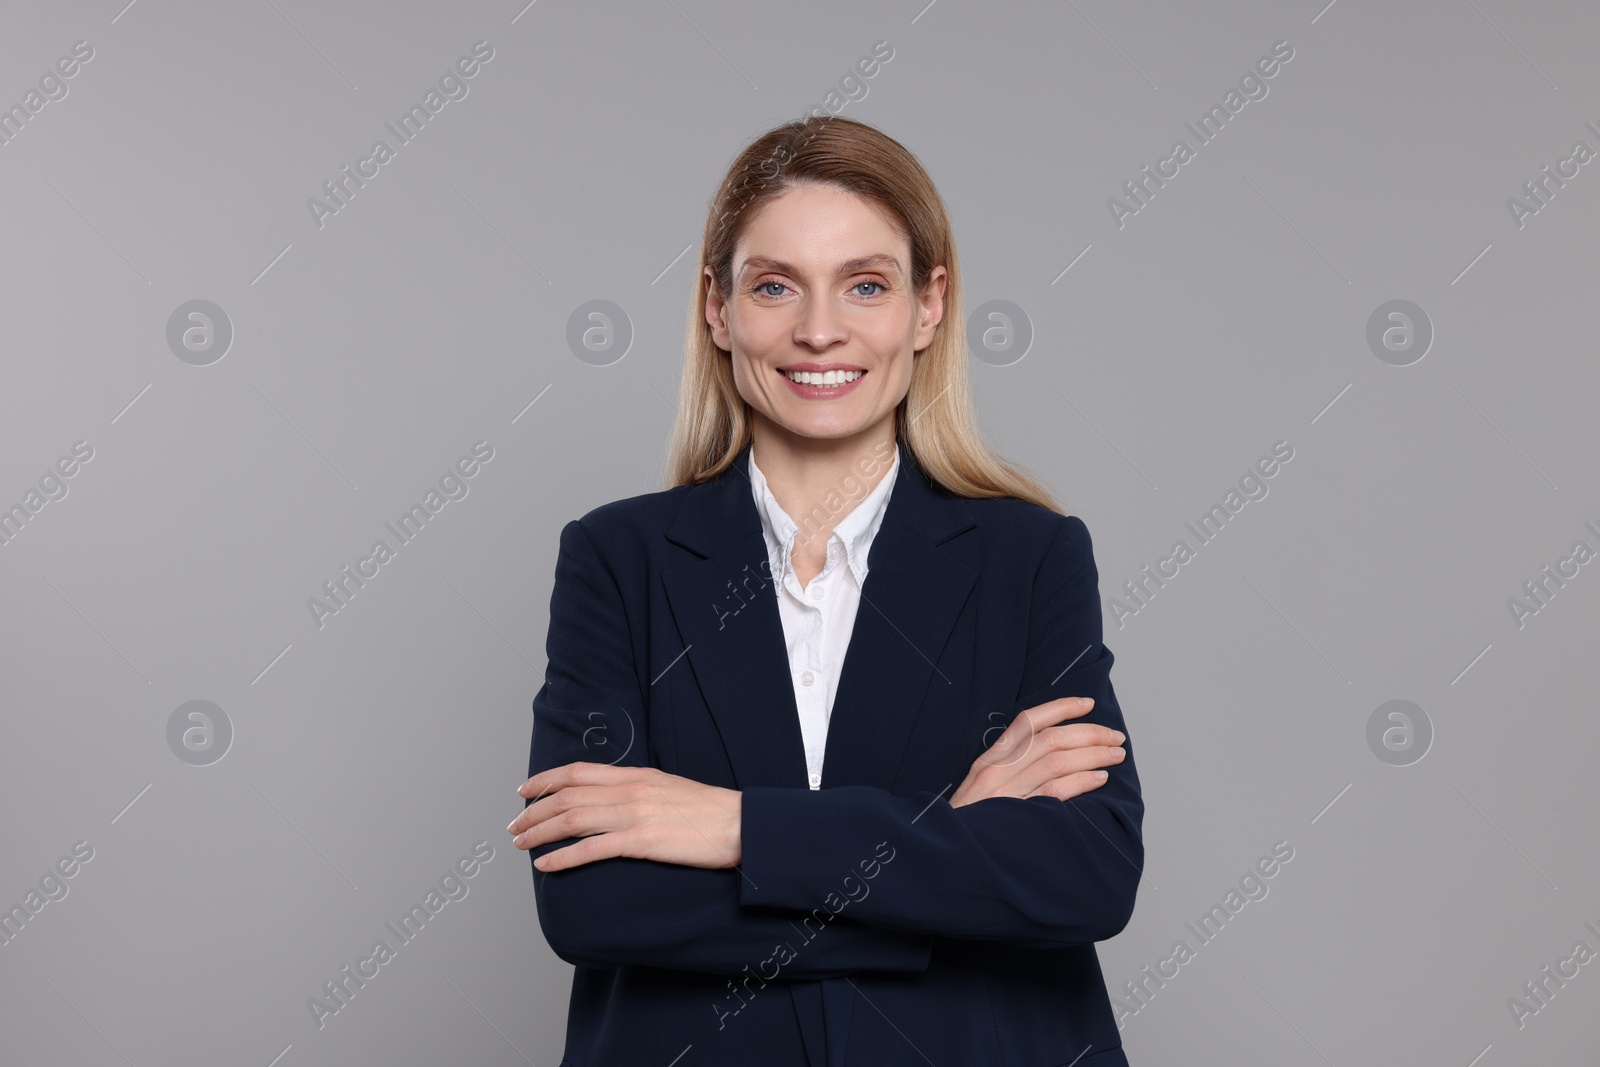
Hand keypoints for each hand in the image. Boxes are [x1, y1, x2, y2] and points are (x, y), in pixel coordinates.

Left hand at [510, 762, 742, 872]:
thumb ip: (637, 790)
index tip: (524, 791)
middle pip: (567, 796)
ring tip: (520, 844)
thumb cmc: (709, 812)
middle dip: (534, 811)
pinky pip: (592, 848)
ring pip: (573, 819)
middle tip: (514, 826)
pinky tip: (546, 864)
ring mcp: (635, 815)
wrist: (741, 824)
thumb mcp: (668, 789)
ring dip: (540, 832)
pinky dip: (564, 856)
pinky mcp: (642, 841)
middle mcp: (630, 790)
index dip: (545, 780)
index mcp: (636, 775)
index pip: (578, 772)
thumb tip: (611, 800)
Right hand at [949, 697, 1124, 806]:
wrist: (950, 857)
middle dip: (1089, 733)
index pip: (1029, 721)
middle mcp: (998, 769)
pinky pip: (1055, 792)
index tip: (1088, 703)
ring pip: (1057, 762)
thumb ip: (1010, 769)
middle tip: (1115, 737)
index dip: (1061, 708)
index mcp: (991, 758)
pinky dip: (1081, 781)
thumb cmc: (971, 823)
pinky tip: (1099, 779)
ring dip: (1093, 755)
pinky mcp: (1018, 816)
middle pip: (1051, 739)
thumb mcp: (982, 787)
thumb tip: (1052, 754)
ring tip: (1116, 755)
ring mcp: (1007, 792)